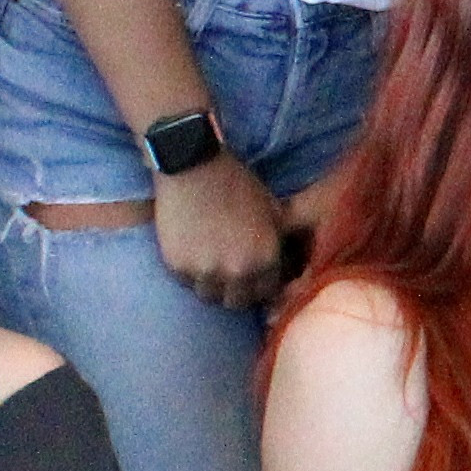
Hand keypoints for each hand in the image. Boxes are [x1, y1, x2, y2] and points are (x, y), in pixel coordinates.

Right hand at [151, 150, 287, 309]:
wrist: (194, 168)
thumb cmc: (238, 185)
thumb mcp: (274, 210)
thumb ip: (282, 242)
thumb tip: (294, 265)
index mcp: (265, 260)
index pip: (266, 294)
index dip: (261, 286)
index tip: (255, 278)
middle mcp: (236, 273)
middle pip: (237, 302)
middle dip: (237, 291)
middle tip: (232, 275)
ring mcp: (204, 272)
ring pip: (209, 296)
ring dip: (212, 286)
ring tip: (210, 265)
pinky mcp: (176, 267)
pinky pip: (186, 282)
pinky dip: (190, 274)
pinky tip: (192, 253)